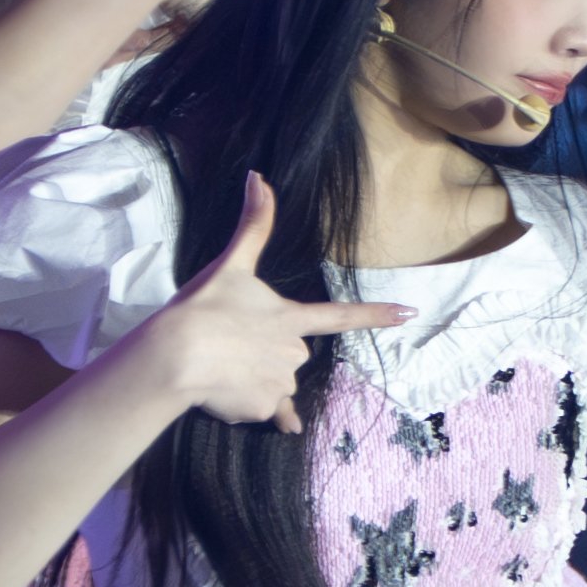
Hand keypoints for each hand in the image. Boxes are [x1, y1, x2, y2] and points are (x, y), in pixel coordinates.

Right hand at [144, 173, 413, 434]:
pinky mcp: (264, 408)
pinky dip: (246, 403)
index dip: (376, 314)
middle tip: (233, 343)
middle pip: (293, 353)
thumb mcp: (229, 264)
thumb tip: (258, 177)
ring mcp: (281, 382)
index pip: (341, 315)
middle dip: (269, 352)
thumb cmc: (203, 308)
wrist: (177, 356)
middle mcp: (294, 352)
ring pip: (275, 383)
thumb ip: (252, 226)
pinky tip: (224, 391)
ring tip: (223, 366)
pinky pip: (263, 410)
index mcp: (290, 318)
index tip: (410, 314)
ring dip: (254, 378)